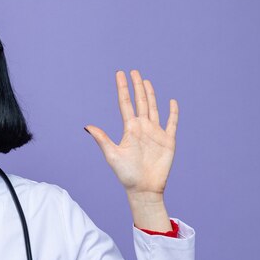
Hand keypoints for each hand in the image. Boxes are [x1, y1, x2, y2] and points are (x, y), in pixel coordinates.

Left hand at [85, 70, 177, 197]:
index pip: (125, 104)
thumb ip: (102, 139)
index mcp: (129, 129)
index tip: (120, 74)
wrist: (144, 188)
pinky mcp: (168, 141)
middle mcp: (142, 128)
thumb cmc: (126, 174)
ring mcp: (155, 133)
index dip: (123, 89)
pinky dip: (173, 112)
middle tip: (134, 71)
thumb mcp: (112, 155)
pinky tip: (172, 102)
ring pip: (153, 108)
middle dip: (137, 86)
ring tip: (146, 81)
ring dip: (151, 94)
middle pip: (140, 102)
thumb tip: (87, 126)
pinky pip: (171, 123)